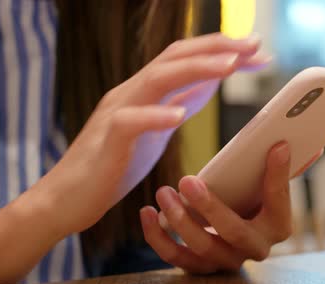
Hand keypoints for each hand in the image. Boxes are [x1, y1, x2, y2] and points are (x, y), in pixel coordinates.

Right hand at [34, 33, 270, 235]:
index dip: (220, 50)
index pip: (184, 58)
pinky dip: (154, 116)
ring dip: (196, 69)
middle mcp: (131, 94)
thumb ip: (176, 104)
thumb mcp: (155, 130)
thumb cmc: (113, 165)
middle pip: (174, 57)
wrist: (67, 199)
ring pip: (156, 79)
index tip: (256, 49)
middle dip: (216, 47)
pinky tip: (178, 116)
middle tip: (254, 44)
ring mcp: (116, 113)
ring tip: (230, 65)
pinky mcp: (106, 142)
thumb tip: (206, 84)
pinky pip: (128, 123)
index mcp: (144, 92)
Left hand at [140, 143, 321, 272]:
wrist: (233, 237)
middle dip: (210, 208)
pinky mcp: (201, 267)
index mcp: (278, 225)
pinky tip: (147, 213)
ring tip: (164, 193)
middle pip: (234, 232)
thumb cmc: (252, 203)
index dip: (278, 175)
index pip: (279, 201)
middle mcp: (255, 248)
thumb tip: (313, 145)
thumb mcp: (270, 187)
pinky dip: (158, 238)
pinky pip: (177, 258)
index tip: (276, 146)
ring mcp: (228, 261)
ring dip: (179, 221)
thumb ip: (286, 169)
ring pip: (202, 248)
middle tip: (188, 181)